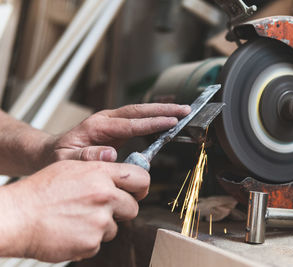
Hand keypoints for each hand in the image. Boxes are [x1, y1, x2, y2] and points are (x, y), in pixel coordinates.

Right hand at [0, 160, 148, 261]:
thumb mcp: (73, 168)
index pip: (141, 178)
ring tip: (77, 219)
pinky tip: (72, 230)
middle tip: (100, 209)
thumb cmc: (41, 192)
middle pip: (133, 207)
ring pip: (115, 227)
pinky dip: (88, 239)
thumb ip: (101, 170)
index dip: (141, 187)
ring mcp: (100, 221)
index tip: (137, 192)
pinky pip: (100, 242)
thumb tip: (122, 177)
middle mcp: (105, 196)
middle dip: (120, 210)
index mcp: (101, 174)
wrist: (18, 217)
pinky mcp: (92, 243)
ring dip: (101, 226)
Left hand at [43, 103, 189, 164]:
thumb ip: (86, 157)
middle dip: (163, 109)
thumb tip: (110, 153)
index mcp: (97, 127)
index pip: (130, 123)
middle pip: (139, 110)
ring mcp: (112, 122)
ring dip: (162, 110)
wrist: (50, 152)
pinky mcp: (116, 128)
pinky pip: (138, 121)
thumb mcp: (65, 160)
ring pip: (141, 112)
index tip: (171, 121)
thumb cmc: (56, 158)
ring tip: (183, 111)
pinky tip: (168, 121)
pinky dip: (154, 118)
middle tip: (186, 109)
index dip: (152, 123)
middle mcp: (106, 120)